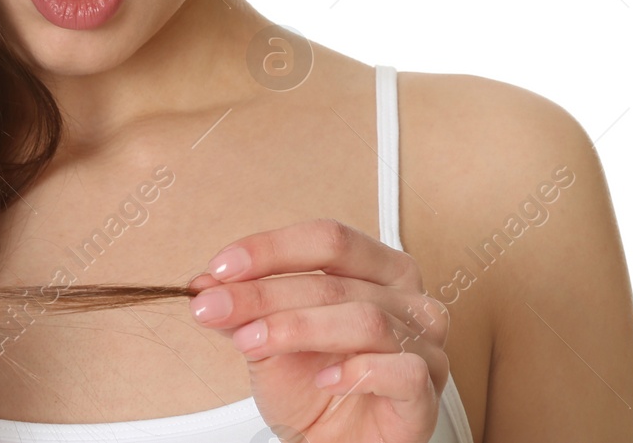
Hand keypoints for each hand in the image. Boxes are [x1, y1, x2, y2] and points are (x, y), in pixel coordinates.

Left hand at [187, 218, 448, 442]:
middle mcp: (407, 298)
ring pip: (365, 319)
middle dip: (264, 294)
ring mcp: (424, 345)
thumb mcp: (267, 340)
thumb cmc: (314, 389)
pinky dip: (357, 371)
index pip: (328, 240)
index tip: (220, 267)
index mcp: (376, 268)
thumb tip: (205, 284)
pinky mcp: (426, 392)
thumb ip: (243, 309)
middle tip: (215, 308)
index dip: (271, 248)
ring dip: (297, 328)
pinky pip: (401, 370)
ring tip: (253, 342)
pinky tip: (324, 379)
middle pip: (335, 280)